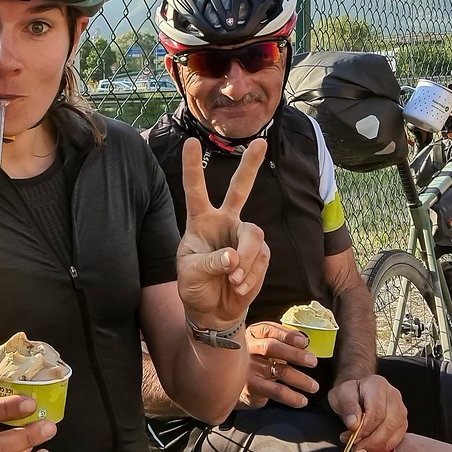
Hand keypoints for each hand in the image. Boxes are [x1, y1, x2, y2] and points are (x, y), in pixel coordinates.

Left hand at [177, 137, 268, 327]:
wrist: (212, 310)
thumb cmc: (194, 286)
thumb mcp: (190, 274)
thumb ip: (209, 263)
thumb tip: (233, 257)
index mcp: (200, 221)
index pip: (195, 190)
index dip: (193, 167)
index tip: (190, 141)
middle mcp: (224, 222)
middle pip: (240, 189)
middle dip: (251, 166)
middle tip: (261, 142)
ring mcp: (243, 236)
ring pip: (254, 236)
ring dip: (246, 261)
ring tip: (232, 280)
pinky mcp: (260, 253)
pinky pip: (261, 259)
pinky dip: (250, 276)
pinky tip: (238, 286)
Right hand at [238, 322, 319, 409]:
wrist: (232, 385)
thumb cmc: (255, 361)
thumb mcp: (262, 346)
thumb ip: (280, 342)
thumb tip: (307, 344)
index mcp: (252, 335)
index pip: (268, 329)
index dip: (287, 334)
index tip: (304, 341)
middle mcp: (247, 349)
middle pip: (272, 347)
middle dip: (295, 354)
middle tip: (313, 361)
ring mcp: (248, 368)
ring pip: (279, 370)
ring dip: (300, 379)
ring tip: (314, 386)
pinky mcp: (251, 387)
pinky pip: (276, 391)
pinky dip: (292, 397)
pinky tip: (302, 400)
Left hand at [327, 374, 407, 451]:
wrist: (357, 393)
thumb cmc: (349, 393)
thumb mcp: (340, 395)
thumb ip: (347, 407)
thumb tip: (354, 425)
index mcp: (378, 385)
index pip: (377, 411)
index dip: (365, 429)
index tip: (353, 439)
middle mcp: (393, 396)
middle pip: (389, 424)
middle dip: (372, 441)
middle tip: (356, 450)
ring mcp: (401, 409)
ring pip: (395, 433)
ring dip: (377, 446)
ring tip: (360, 450)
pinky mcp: (402, 423)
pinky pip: (396, 440)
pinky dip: (382, 448)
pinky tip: (369, 449)